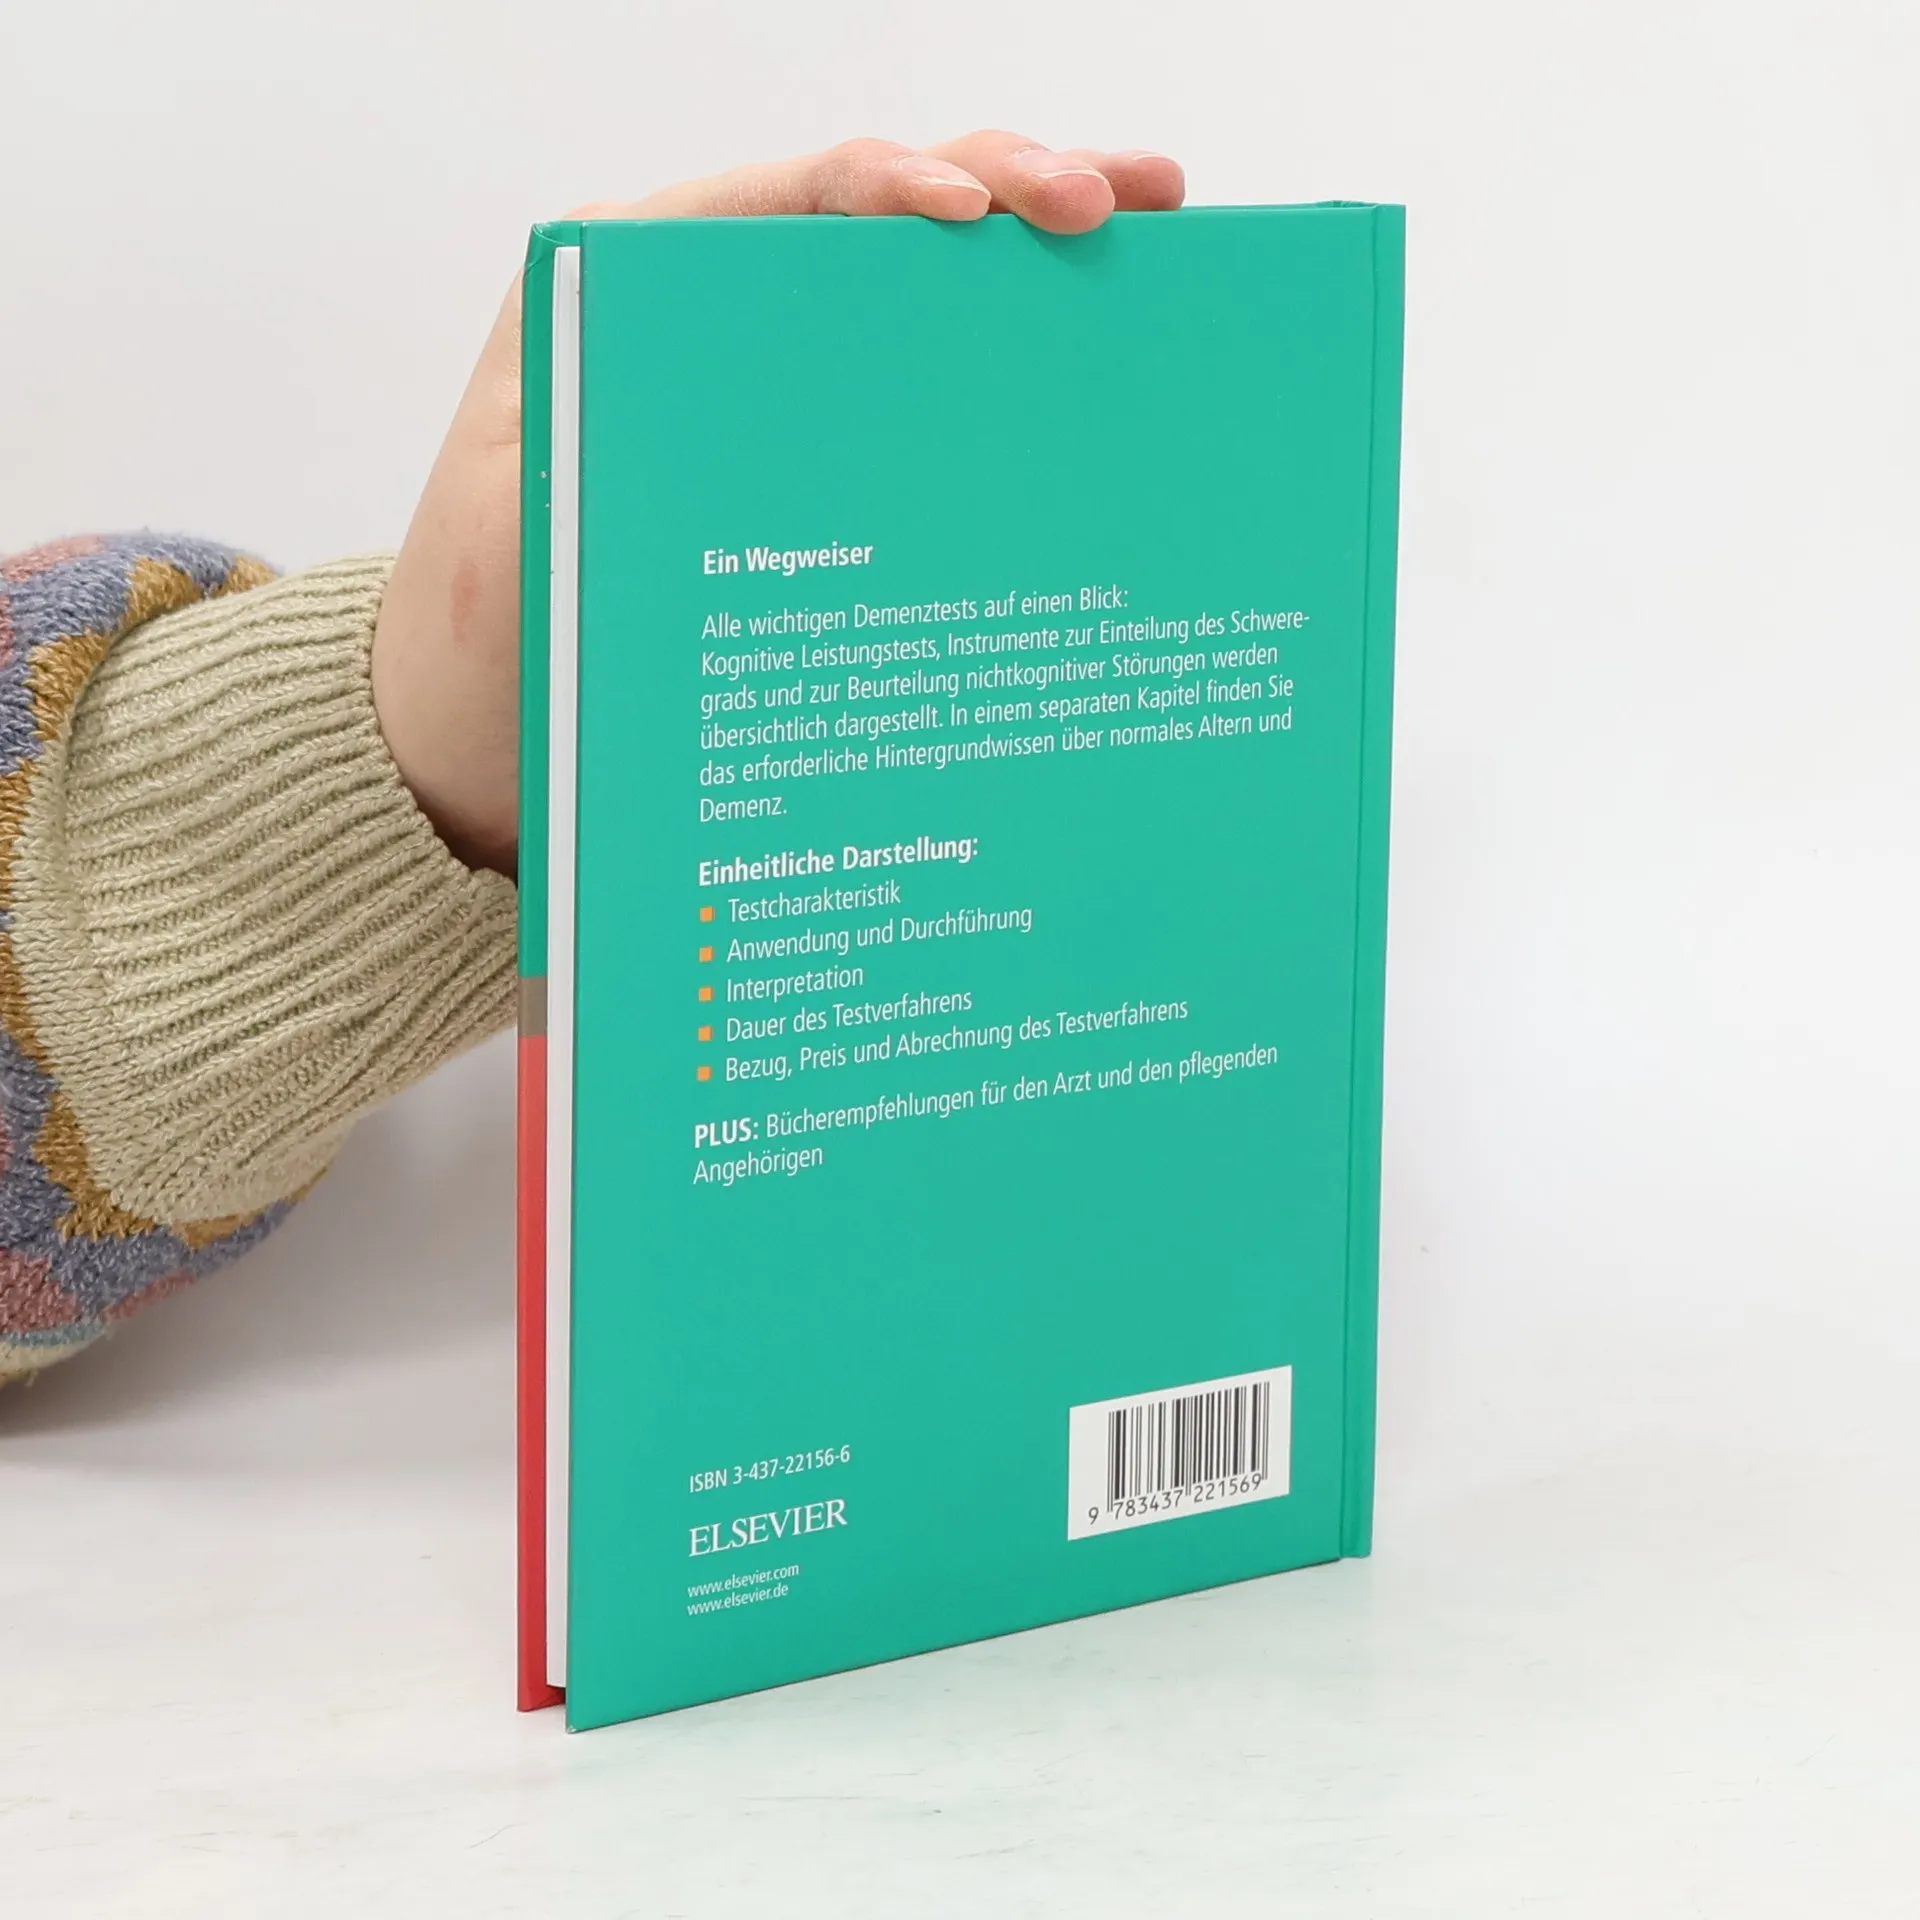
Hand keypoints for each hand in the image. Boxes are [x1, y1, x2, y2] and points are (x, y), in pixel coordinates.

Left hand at [371, 133, 1185, 873]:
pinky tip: (1094, 363)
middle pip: (880, 223)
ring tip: (1153, 230)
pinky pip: (921, 397)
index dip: (897, 185)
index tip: (976, 216)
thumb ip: (600, 461)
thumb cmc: (479, 639)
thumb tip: (743, 424)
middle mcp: (713, 317)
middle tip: (1123, 201)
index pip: (790, 198)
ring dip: (1033, 261)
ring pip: (918, 297)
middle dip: (1007, 188)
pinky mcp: (814, 467)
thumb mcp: (523, 542)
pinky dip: (1009, 373)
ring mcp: (774, 390)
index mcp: (632, 291)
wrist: (477, 738)